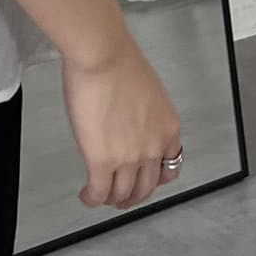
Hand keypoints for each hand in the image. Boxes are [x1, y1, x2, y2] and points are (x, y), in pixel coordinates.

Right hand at [61, 35, 182, 210]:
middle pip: (146, 187)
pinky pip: (98, 192)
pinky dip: (92, 199)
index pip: (169, 167)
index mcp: (168, 128)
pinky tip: (86, 196)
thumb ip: (143, 115)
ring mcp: (129, 157)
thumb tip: (128, 121)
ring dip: (111, 199)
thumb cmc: (118, 62)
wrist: (102, 56)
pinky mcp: (102, 161)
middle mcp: (154, 147)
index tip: (146, 181)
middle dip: (133, 195)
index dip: (155, 179)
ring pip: (123, 194)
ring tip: (101, 196)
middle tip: (122, 197)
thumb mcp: (147, 92)